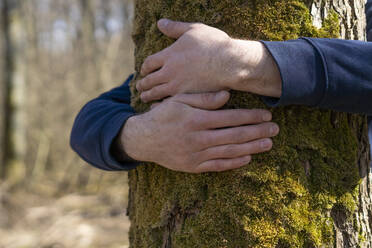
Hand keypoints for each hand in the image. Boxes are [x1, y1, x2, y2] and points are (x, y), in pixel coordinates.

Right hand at [119, 91, 279, 172]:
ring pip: (230, 151)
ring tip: (268, 143)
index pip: (231, 118)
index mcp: (196, 119)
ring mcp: (196, 154)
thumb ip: (203, 98)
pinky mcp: (194, 166)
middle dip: (257, 131)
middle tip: (275, 129)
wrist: (144, 139)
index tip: (267, 114)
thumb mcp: (178, 100)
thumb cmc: (163, 115)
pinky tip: (248, 158)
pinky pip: (218, 166)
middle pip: (235, 136)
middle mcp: (199, 138)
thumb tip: (226, 95)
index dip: (251, 116)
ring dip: (252, 147)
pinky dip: (234, 163)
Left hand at [136, 19, 281, 102]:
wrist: (230, 63)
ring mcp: (178, 86)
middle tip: (139, 87)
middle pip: (149, 80)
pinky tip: (160, 106)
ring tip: (144, 98)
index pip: (149, 63)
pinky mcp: (187, 96)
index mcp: (169, 55)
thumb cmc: (214, 44)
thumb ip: (175, 28)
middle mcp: (169, 71)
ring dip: (148, 95)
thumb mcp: (194, 30)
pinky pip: (169, 102)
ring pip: (156, 93)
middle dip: (143, 84)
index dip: (145, 68)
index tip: (143, 71)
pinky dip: (161, 104)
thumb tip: (160, 22)